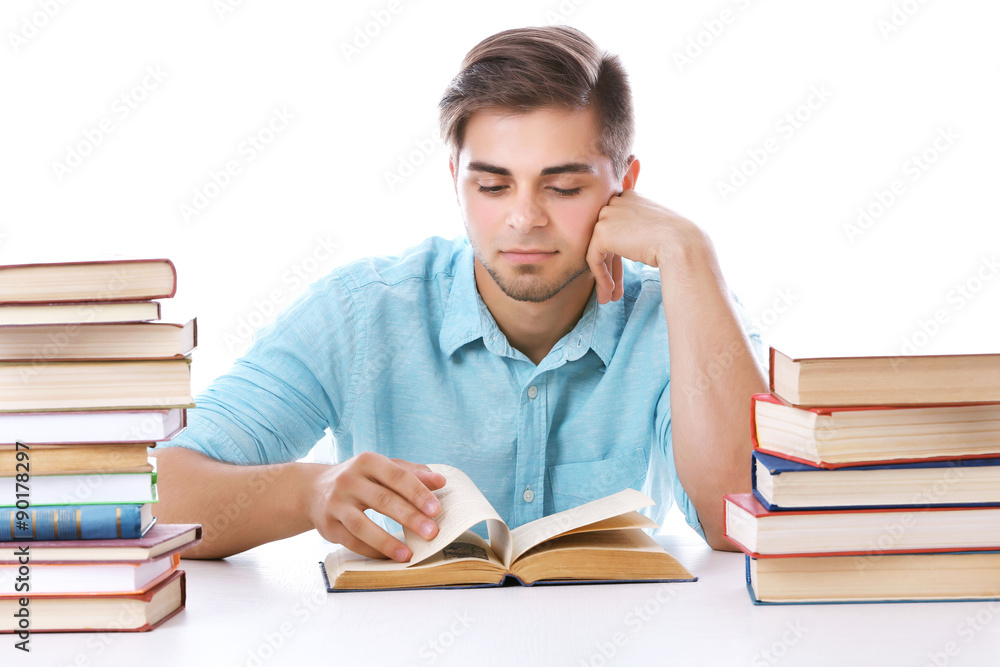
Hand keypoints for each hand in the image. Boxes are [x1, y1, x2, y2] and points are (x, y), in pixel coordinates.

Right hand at [307, 451, 445, 561]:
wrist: (314, 489)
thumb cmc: (360, 478)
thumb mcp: (383, 468)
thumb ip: (412, 473)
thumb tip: (440, 482)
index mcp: (367, 461)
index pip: (397, 476)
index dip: (418, 492)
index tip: (437, 509)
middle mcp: (349, 480)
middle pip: (383, 500)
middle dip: (410, 517)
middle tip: (432, 532)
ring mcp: (336, 503)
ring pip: (362, 525)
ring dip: (387, 541)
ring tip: (408, 554)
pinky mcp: (328, 526)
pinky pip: (351, 541)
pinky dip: (371, 550)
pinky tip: (388, 557)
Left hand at [586, 190, 705, 303]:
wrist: (682, 243)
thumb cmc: (677, 239)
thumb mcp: (656, 228)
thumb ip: (638, 231)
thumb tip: (630, 245)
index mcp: (630, 198)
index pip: (618, 228)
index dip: (619, 254)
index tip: (622, 274)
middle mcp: (616, 202)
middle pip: (607, 240)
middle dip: (611, 267)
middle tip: (614, 289)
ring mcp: (607, 215)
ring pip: (599, 251)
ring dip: (604, 276)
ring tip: (610, 297)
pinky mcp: (601, 232)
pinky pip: (594, 259)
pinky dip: (600, 277)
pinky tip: (609, 291)